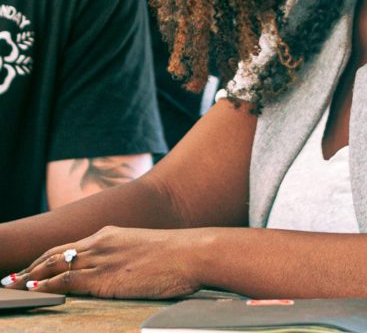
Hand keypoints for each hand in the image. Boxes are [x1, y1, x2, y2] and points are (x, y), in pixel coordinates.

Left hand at [6, 226, 203, 298]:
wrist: (190, 253)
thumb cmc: (175, 256)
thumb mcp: (143, 251)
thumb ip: (125, 257)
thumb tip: (120, 271)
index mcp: (109, 234)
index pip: (69, 246)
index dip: (47, 257)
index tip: (31, 267)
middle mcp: (100, 242)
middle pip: (56, 254)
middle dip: (33, 267)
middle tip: (14, 277)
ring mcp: (101, 258)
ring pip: (55, 266)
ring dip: (32, 277)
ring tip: (15, 285)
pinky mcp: (105, 277)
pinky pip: (67, 280)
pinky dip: (46, 284)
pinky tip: (34, 290)